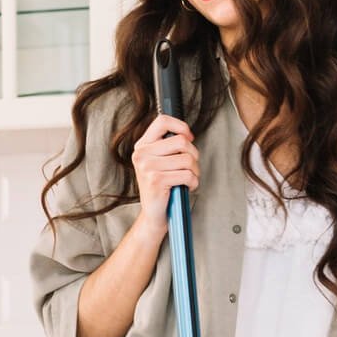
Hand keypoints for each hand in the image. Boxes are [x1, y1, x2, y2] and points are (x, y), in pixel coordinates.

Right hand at [132, 114, 199, 233]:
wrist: (154, 215)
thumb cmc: (161, 187)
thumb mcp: (159, 162)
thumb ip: (167, 146)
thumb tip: (186, 134)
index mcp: (142, 146)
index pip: (162, 121)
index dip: (181, 126)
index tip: (189, 138)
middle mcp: (141, 155)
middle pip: (181, 141)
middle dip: (193, 155)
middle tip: (191, 166)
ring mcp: (147, 168)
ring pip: (187, 159)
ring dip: (195, 171)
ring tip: (188, 178)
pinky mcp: (156, 181)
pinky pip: (187, 175)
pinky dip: (193, 182)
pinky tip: (186, 187)